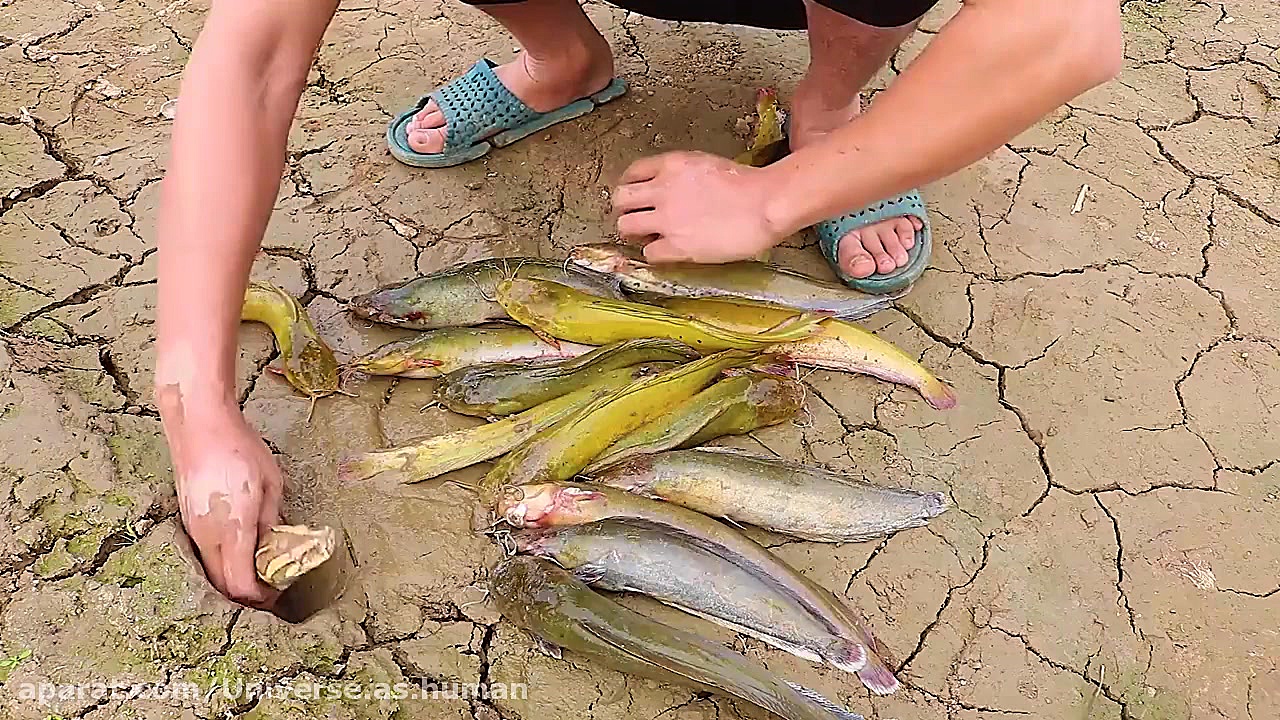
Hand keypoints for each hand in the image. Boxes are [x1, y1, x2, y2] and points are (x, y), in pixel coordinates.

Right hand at [160, 400, 282, 607]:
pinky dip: (221, 561)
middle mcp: (208, 536)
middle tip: (270, 584)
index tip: (278, 590)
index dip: (260, 597)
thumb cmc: (239, 448)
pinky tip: (239, 548)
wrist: (198, 424)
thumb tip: (275, 546)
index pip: (241, 585)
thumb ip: (272, 520)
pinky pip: (203, 554)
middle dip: (247, 594)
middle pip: (223, 585)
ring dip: (233, 578)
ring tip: (258, 566)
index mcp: (233, 529)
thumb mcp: (271, 483)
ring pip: (211, 571)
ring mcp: (193, 529)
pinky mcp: (186, 519)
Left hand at [611, 151, 781, 263]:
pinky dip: (654, 253)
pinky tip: (668, 251)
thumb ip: (683, 174)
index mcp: (672, 165)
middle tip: (635, 218)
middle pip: (620, 199)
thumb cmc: (749, 185)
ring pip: (625, 226)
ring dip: (634, 232)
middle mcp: (663, 190)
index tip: (635, 196)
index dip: (631, 186)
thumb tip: (674, 189)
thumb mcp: (708, 165)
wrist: (765, 204)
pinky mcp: (676, 245)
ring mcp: (667, 219)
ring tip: (647, 236)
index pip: (633, 172)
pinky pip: (648, 252)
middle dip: (624, 209)